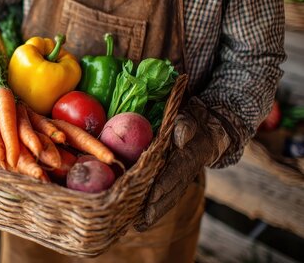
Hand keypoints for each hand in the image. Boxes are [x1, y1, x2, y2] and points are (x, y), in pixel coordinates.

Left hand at [135, 97, 232, 231]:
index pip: (175, 172)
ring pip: (168, 199)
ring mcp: (181, 179)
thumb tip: (180, 136)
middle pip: (171, 192)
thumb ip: (187, 125)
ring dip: (154, 213)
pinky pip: (166, 197)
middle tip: (141, 222)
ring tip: (138, 226)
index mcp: (189, 156)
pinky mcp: (175, 182)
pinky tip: (139, 221)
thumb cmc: (195, 122)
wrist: (209, 130)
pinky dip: (154, 209)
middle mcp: (185, 171)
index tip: (152, 196)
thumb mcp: (192, 118)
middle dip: (156, 207)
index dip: (165, 184)